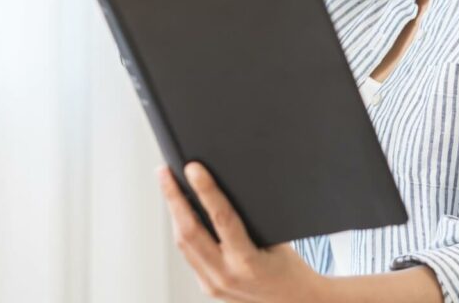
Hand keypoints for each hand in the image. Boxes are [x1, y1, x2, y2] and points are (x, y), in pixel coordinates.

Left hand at [157, 161, 326, 302]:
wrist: (293, 302)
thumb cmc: (289, 269)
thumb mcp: (276, 240)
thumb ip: (250, 219)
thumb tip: (224, 186)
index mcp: (247, 263)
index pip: (221, 218)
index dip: (205, 190)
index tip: (193, 168)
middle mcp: (225, 276)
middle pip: (189, 232)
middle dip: (173, 198)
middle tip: (165, 172)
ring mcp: (213, 284)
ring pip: (183, 243)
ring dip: (174, 212)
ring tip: (168, 185)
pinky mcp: (207, 286)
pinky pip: (189, 254)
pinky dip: (183, 229)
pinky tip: (180, 212)